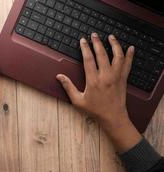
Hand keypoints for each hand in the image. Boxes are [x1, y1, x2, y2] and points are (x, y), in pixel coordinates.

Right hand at [57, 33, 141, 151]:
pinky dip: (130, 55)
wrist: (112, 117)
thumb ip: (68, 87)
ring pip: (117, 56)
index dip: (85, 48)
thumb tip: (59, 76)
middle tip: (94, 35)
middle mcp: (106, 76)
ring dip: (114, 44)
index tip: (83, 40)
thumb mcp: (77, 101)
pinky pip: (127, 64)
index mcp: (93, 80)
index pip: (88, 59)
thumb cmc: (95, 110)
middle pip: (102, 54)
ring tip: (110, 36)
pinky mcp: (123, 79)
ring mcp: (116, 77)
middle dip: (97, 42)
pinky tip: (130, 48)